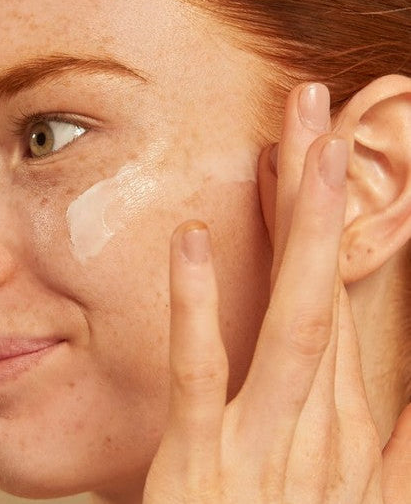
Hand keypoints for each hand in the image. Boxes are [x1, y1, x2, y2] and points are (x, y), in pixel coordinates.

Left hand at [143, 83, 410, 502]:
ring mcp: (258, 440)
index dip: (344, 223)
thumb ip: (394, 441)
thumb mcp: (361, 496)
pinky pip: (200, 371)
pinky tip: (189, 238)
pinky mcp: (199, 462)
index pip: (347, 296)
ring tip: (293, 150)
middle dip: (327, 197)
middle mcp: (314, 419)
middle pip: (326, 285)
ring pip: (288, 316)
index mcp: (343, 419)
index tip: (339, 157)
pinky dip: (197, 303)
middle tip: (321, 113)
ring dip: (295, 231)